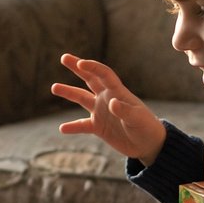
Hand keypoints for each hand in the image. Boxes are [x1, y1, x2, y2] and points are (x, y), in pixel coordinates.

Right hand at [51, 54, 165, 163]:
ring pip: (82, 99)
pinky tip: (62, 128)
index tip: (80, 63)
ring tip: (54, 87)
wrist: (149, 144)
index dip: (92, 67)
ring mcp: (101, 112)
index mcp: (118, 92)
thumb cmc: (146, 128)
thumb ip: (124, 110)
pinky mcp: (99, 127)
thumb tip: (111, 103)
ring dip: (69, 92)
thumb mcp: (137, 119)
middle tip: (64, 58)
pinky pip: (82, 125)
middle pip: (89, 79)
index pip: (103, 74)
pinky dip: (72, 127)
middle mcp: (107, 98)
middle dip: (77, 67)